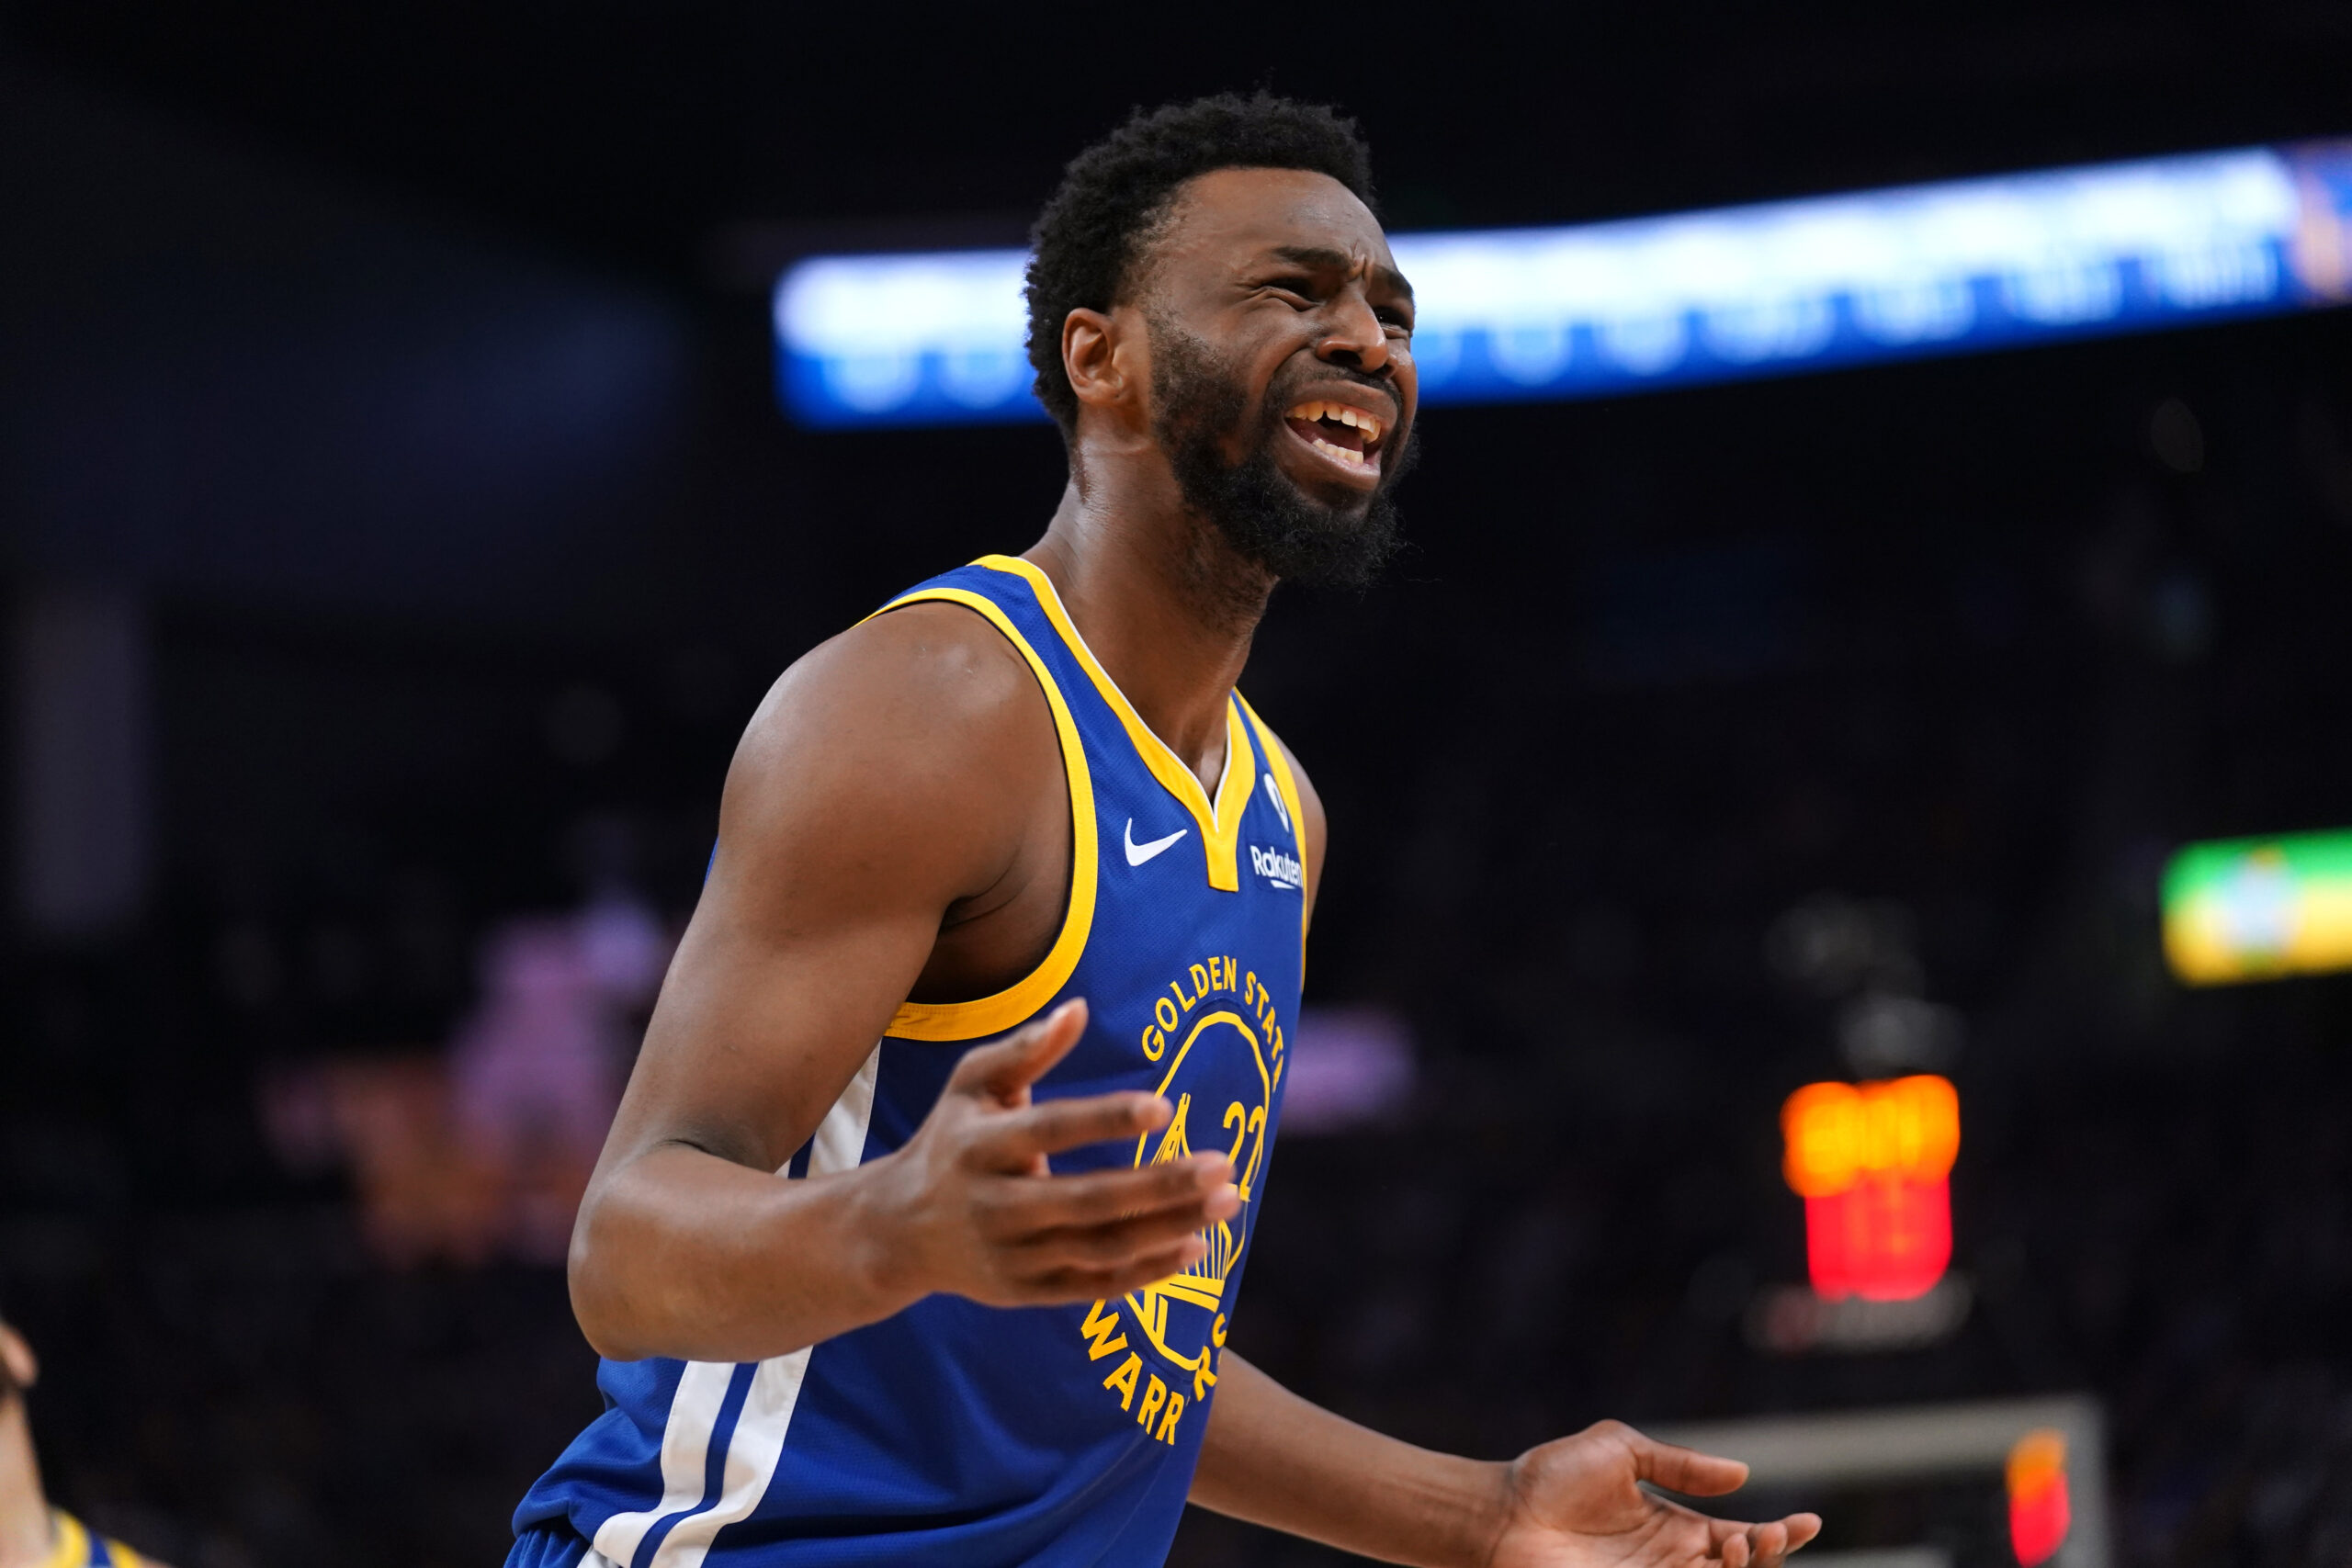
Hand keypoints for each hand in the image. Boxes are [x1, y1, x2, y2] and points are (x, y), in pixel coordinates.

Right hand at [858, 998, 1240, 1308]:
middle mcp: (994, 1207)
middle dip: (1159, 1184)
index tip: (1165, 1107)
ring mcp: (1012, 1257)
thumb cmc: (952, 1140)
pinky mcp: (1027, 1293)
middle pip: (1087, 1200)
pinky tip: (1198, 1245)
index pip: (1050, 1131)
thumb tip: (1078, 1007)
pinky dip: (1148, 1271)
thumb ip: (1024, 1049)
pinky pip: (1096, 1287)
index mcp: (980, 1147)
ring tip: (1228, 1200)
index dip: (1106, 1120)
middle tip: (1222, 1164)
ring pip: (1101, 1248)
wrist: (900, 1231)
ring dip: (1169, 1227)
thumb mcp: (971, 1085)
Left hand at [1487, 1421, 1818, 1567]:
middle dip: (1763, 1557)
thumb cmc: (1554, 1476)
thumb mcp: (1622, 1450)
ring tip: (1727, 1541)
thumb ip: (1680, 1464)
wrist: (1503, 1511)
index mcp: (1677, 1527)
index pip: (1743, 1538)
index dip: (1781, 1535)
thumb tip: (1742, 1474)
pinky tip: (1709, 1567)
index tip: (1809, 1522)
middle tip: (1754, 1534)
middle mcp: (1673, 1563)